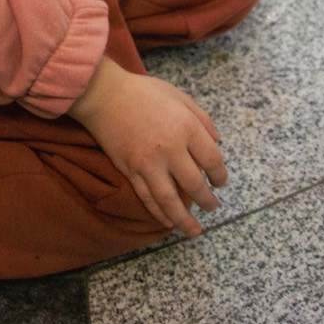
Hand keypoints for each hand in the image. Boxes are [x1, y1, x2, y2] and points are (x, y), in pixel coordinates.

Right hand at [70, 59, 225, 237]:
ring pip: (170, 200)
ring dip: (185, 219)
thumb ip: (202, 118)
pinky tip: (168, 222)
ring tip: (195, 230)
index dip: (220, 175)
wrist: (104, 94)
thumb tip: (217, 142)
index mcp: (186, 127)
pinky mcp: (130, 171)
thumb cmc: (143, 92)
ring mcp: (148, 163)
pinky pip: (147, 197)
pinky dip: (159, 213)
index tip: (220, 182)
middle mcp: (170, 149)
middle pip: (195, 184)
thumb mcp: (179, 96)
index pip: (212, 160)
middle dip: (207, 201)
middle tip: (212, 207)